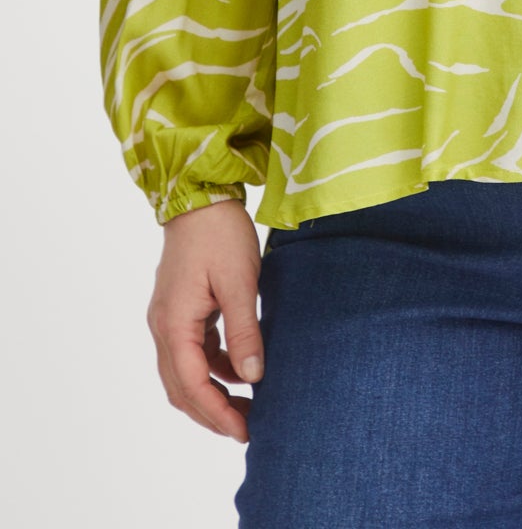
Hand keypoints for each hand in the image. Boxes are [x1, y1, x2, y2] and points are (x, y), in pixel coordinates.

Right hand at [146, 198, 264, 443]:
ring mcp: (168, 318)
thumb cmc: (220, 234)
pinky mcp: (179, 308)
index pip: (191, 385)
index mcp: (173, 324)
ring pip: (184, 372)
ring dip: (210, 393)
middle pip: (181, 388)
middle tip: (247, 427)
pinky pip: (191, 351)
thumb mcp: (240, 283)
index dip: (217, 414)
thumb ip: (245, 332)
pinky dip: (211, 367)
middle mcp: (163, 326)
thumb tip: (253, 377)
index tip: (244, 431)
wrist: (199, 195)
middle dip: (211, 413)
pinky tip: (239, 369)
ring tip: (247, 404)